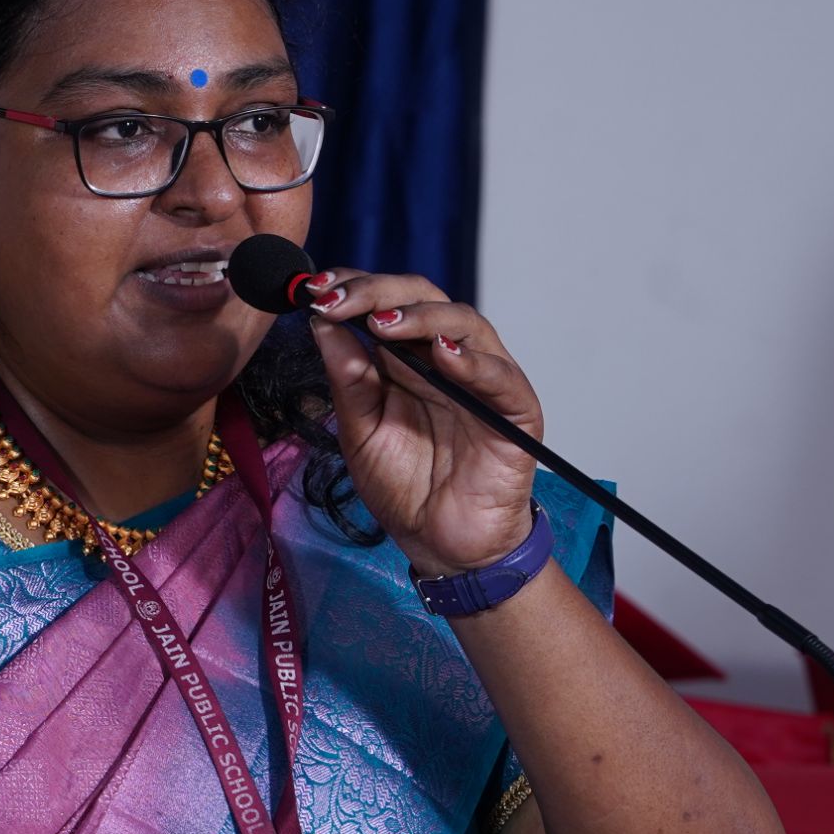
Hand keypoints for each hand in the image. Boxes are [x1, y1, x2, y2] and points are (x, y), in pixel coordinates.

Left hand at [304, 271, 540, 577]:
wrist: (441, 545)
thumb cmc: (405, 487)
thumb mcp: (360, 431)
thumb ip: (347, 379)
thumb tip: (321, 322)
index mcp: (409, 359)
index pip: (388, 302)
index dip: (355, 288)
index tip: (315, 289)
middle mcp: (449, 359)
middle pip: (425, 299)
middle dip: (378, 293)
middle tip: (338, 299)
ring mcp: (485, 382)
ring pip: (466, 324)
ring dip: (421, 317)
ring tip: (382, 323)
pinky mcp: (518, 411)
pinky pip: (502, 378)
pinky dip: (475, 363)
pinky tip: (444, 354)